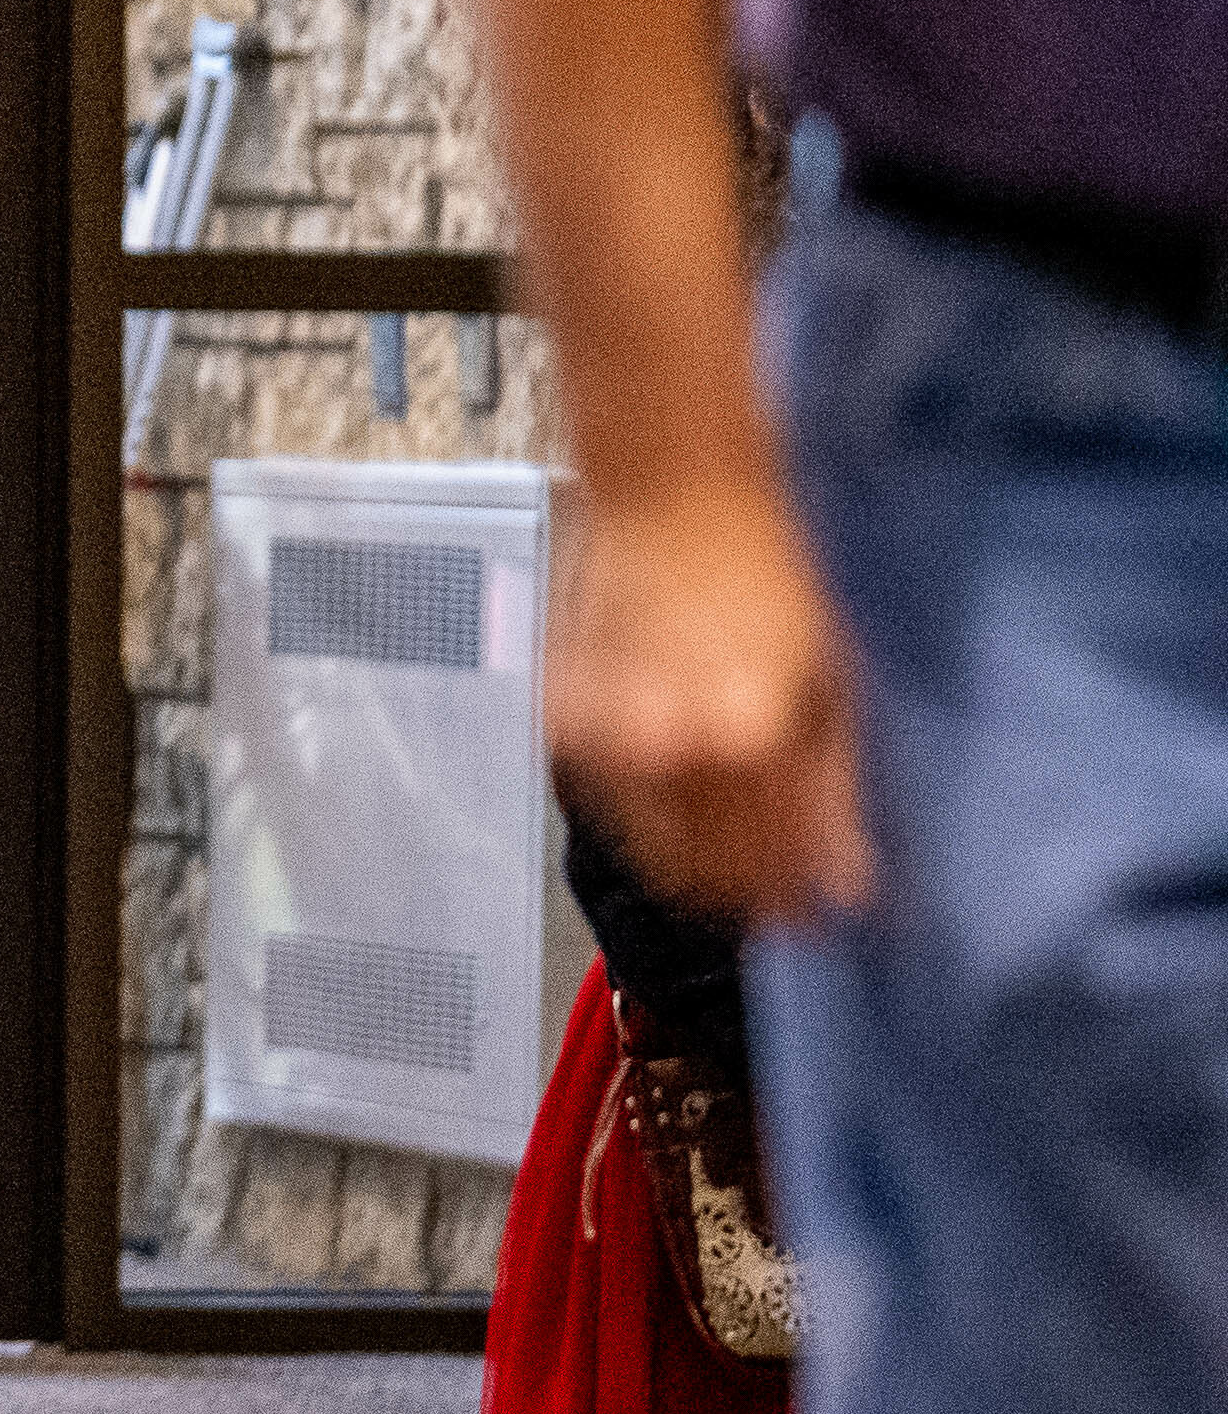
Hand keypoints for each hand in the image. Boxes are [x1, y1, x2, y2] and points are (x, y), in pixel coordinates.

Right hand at [551, 475, 872, 920]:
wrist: (682, 501)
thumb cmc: (772, 576)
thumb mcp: (836, 688)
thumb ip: (839, 795)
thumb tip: (847, 883)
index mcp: (742, 742)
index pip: (765, 871)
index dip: (796, 903)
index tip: (818, 913)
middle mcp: (665, 746)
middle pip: (704, 872)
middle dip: (748, 889)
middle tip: (781, 890)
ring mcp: (606, 736)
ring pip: (652, 848)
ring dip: (698, 856)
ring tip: (741, 837)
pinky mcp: (566, 723)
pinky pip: (613, 802)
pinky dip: (648, 809)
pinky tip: (683, 779)